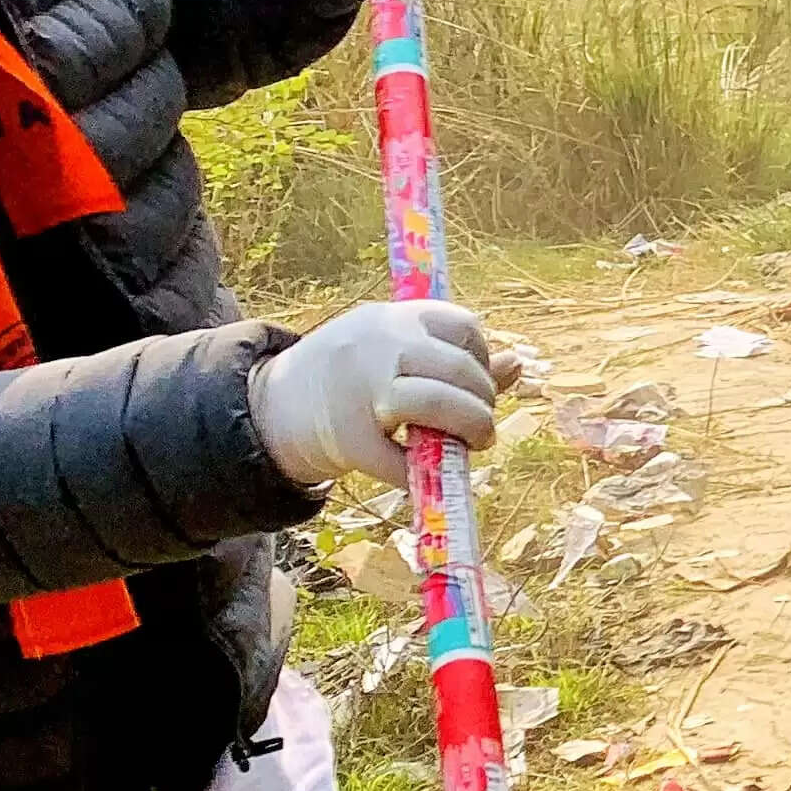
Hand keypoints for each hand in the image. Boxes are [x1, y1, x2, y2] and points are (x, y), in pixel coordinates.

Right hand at [250, 299, 508, 489]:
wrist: (273, 405)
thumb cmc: (350, 376)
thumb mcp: (397, 350)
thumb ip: (454, 356)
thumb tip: (518, 364)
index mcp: (393, 319)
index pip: (464, 326)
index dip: (482, 358)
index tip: (475, 381)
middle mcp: (379, 347)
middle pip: (459, 371)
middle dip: (483, 403)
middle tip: (483, 427)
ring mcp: (362, 391)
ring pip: (439, 406)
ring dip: (470, 430)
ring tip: (473, 444)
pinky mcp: (350, 439)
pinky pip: (405, 460)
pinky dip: (422, 471)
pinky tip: (423, 468)